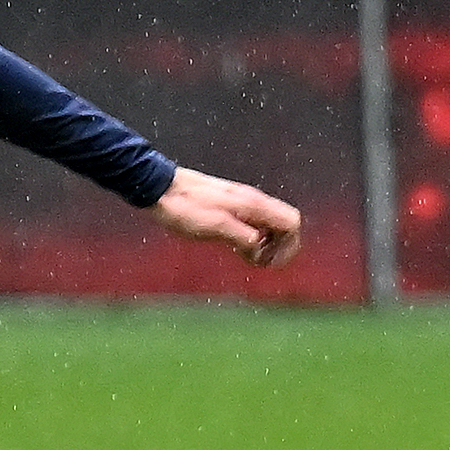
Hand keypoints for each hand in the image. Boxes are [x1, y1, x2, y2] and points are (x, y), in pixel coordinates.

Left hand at [150, 166, 302, 268]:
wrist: (157, 186)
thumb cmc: (184, 207)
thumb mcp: (215, 227)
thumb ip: (243, 238)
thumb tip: (261, 251)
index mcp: (253, 204)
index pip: (292, 223)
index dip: (289, 246)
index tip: (269, 263)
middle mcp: (251, 199)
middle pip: (284, 223)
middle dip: (280, 246)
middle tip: (259, 262)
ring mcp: (240, 200)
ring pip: (268, 223)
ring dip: (265, 243)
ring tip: (246, 257)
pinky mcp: (227, 203)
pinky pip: (252, 221)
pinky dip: (252, 236)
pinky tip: (234, 246)